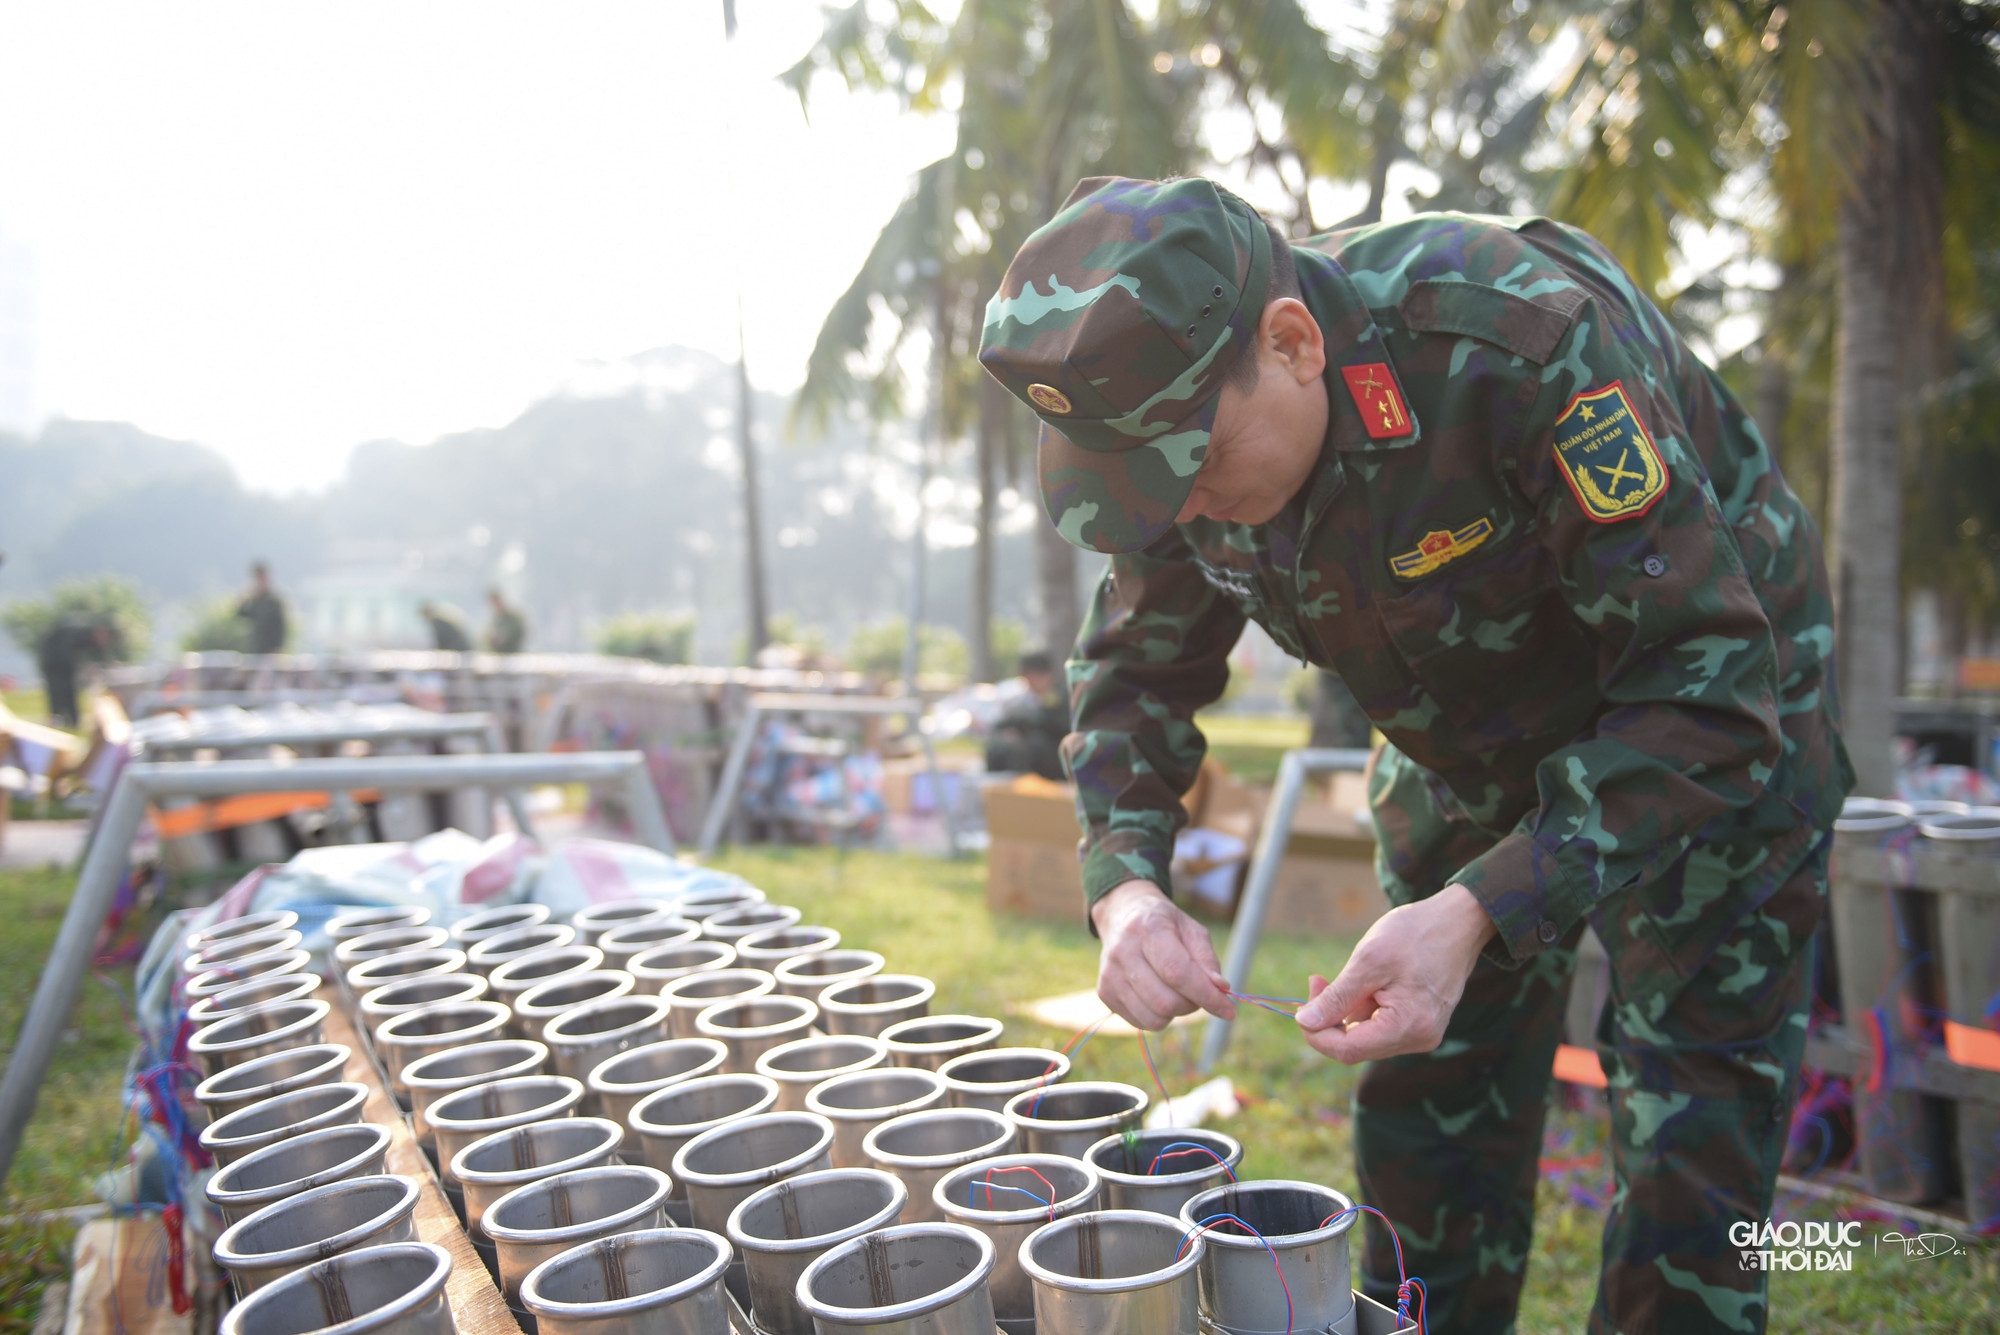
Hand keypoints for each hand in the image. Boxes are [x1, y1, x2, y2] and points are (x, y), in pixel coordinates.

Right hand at [1090, 880, 1236, 1029]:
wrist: (1123, 915)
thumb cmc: (1165, 926)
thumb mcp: (1192, 930)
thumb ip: (1207, 961)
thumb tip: (1221, 990)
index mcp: (1149, 929)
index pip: (1178, 972)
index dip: (1206, 995)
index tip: (1229, 1010)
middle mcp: (1124, 951)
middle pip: (1166, 1001)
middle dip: (1192, 1005)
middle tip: (1198, 992)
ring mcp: (1110, 974)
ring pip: (1154, 1018)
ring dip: (1176, 1013)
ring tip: (1177, 992)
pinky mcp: (1105, 993)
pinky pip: (1142, 1023)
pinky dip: (1159, 1017)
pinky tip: (1158, 995)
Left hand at [1295, 884, 1494, 1061]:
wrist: (1458, 921)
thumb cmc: (1415, 934)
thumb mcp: (1368, 961)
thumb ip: (1336, 997)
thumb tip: (1304, 1022)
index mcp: (1408, 1027)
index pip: (1347, 1050)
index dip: (1316, 1033)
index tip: (1303, 1002)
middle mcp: (1418, 1039)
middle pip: (1355, 1047)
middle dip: (1329, 1018)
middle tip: (1317, 980)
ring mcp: (1421, 1033)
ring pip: (1365, 1037)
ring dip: (1345, 1011)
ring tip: (1345, 975)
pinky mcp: (1420, 1023)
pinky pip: (1380, 1026)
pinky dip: (1363, 1008)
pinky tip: (1364, 981)